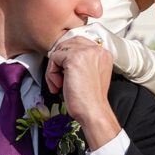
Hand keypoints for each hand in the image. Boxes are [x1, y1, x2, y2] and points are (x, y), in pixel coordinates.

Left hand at [45, 36, 120, 150]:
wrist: (93, 111)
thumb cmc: (90, 99)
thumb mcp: (90, 74)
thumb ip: (83, 62)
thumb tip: (63, 57)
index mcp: (103, 53)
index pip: (79, 42)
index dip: (67, 56)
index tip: (65, 71)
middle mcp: (96, 50)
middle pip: (67, 44)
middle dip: (59, 61)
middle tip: (60, 78)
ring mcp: (86, 53)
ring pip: (59, 52)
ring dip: (54, 69)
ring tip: (59, 84)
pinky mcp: (74, 59)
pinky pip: (53, 58)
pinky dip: (51, 73)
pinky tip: (59, 85)